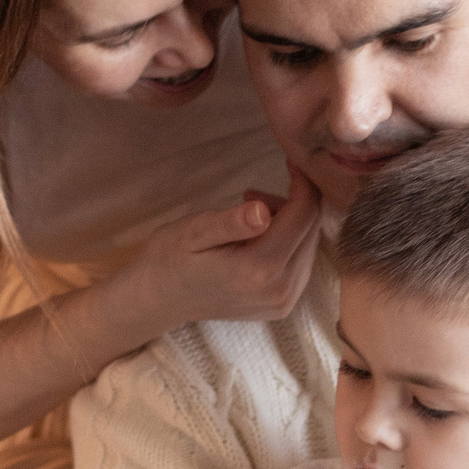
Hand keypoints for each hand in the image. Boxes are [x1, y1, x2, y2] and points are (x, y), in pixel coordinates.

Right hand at [114, 171, 321, 339]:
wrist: (157, 300)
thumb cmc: (170, 257)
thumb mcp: (194, 232)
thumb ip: (231, 223)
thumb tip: (263, 211)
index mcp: (259, 267)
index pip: (304, 214)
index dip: (302, 183)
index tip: (288, 162)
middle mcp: (280, 289)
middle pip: (311, 230)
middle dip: (293, 203)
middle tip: (251, 194)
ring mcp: (283, 302)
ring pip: (309, 246)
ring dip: (290, 224)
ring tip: (247, 218)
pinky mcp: (282, 306)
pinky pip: (301, 264)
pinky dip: (287, 244)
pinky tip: (257, 240)